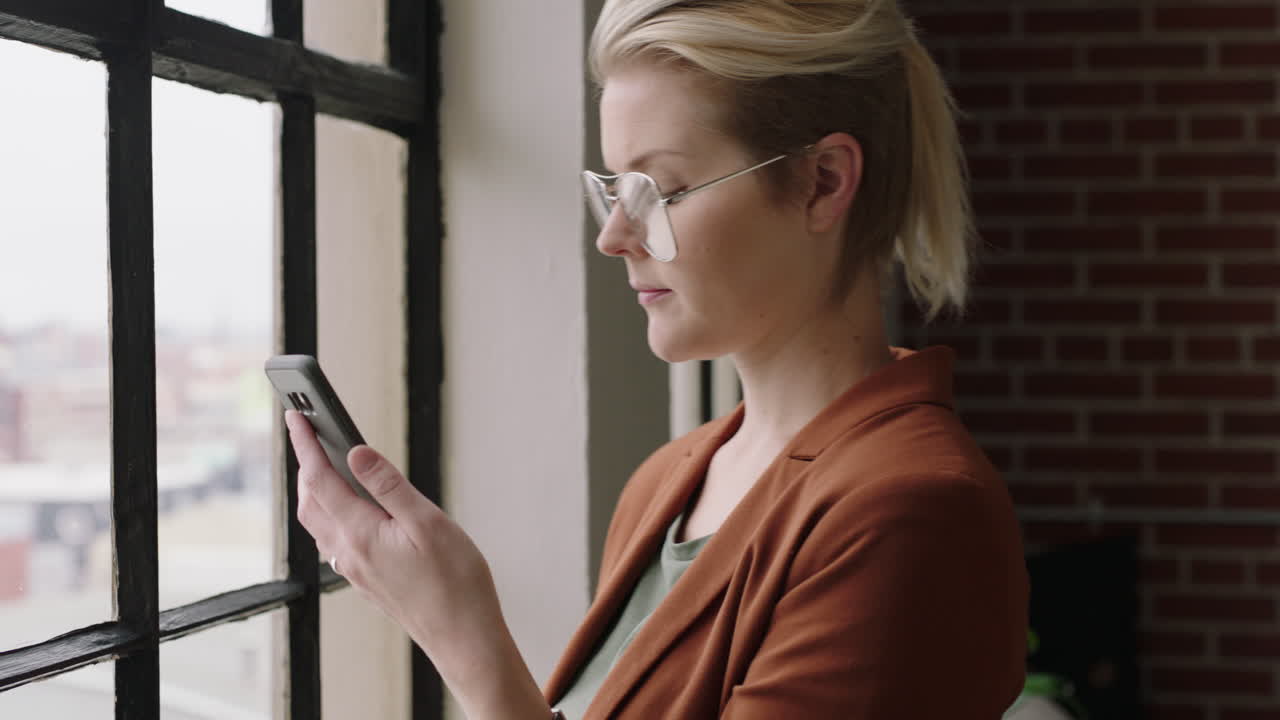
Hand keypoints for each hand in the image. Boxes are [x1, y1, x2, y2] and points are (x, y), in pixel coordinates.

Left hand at [284, 410, 545, 718]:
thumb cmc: (456, 584)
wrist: (463, 638)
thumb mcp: (429, 523)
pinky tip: (349, 507)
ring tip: (325, 461)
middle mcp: (348, 553)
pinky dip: (330, 512)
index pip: (321, 479)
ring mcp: (355, 569)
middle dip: (306, 463)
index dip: (306, 444)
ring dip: (315, 488)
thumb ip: (389, 486)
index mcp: (361, 534)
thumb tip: (357, 453)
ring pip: (319, 522)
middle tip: (309, 432)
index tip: (296, 416)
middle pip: (311, 500)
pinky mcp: (366, 579)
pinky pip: (333, 539)